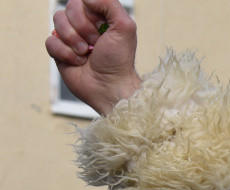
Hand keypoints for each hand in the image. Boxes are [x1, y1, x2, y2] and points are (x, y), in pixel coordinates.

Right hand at [44, 0, 140, 115]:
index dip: (89, 15)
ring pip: (56, 23)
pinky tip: (78, 62)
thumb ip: (109, 4)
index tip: (102, 30)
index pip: (82, 1)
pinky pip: (50, 41)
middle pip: (67, 9)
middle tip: (95, 44)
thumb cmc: (119, 60)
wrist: (109, 87)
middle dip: (82, 29)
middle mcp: (84, 26)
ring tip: (86, 54)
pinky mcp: (59, 51)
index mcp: (100, 17)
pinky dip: (65, 53)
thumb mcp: (125, 27)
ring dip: (73, 40)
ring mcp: (70, 38)